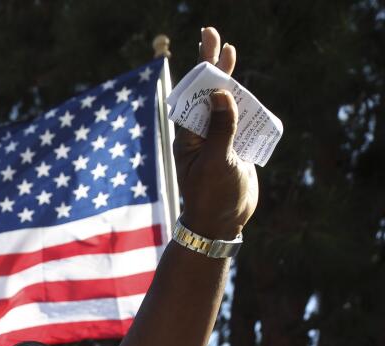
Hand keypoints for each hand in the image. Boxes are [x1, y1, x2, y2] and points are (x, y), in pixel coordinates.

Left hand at [174, 27, 258, 240]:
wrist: (222, 224)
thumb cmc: (211, 197)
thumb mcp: (215, 162)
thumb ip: (220, 129)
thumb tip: (222, 93)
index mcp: (188, 136)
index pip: (193, 96)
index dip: (200, 69)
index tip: (205, 44)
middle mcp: (201, 134)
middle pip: (207, 93)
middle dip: (212, 66)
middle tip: (215, 36)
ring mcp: (217, 139)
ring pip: (224, 104)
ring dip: (228, 80)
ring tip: (229, 53)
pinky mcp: (233, 147)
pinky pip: (239, 119)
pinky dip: (244, 103)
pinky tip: (244, 90)